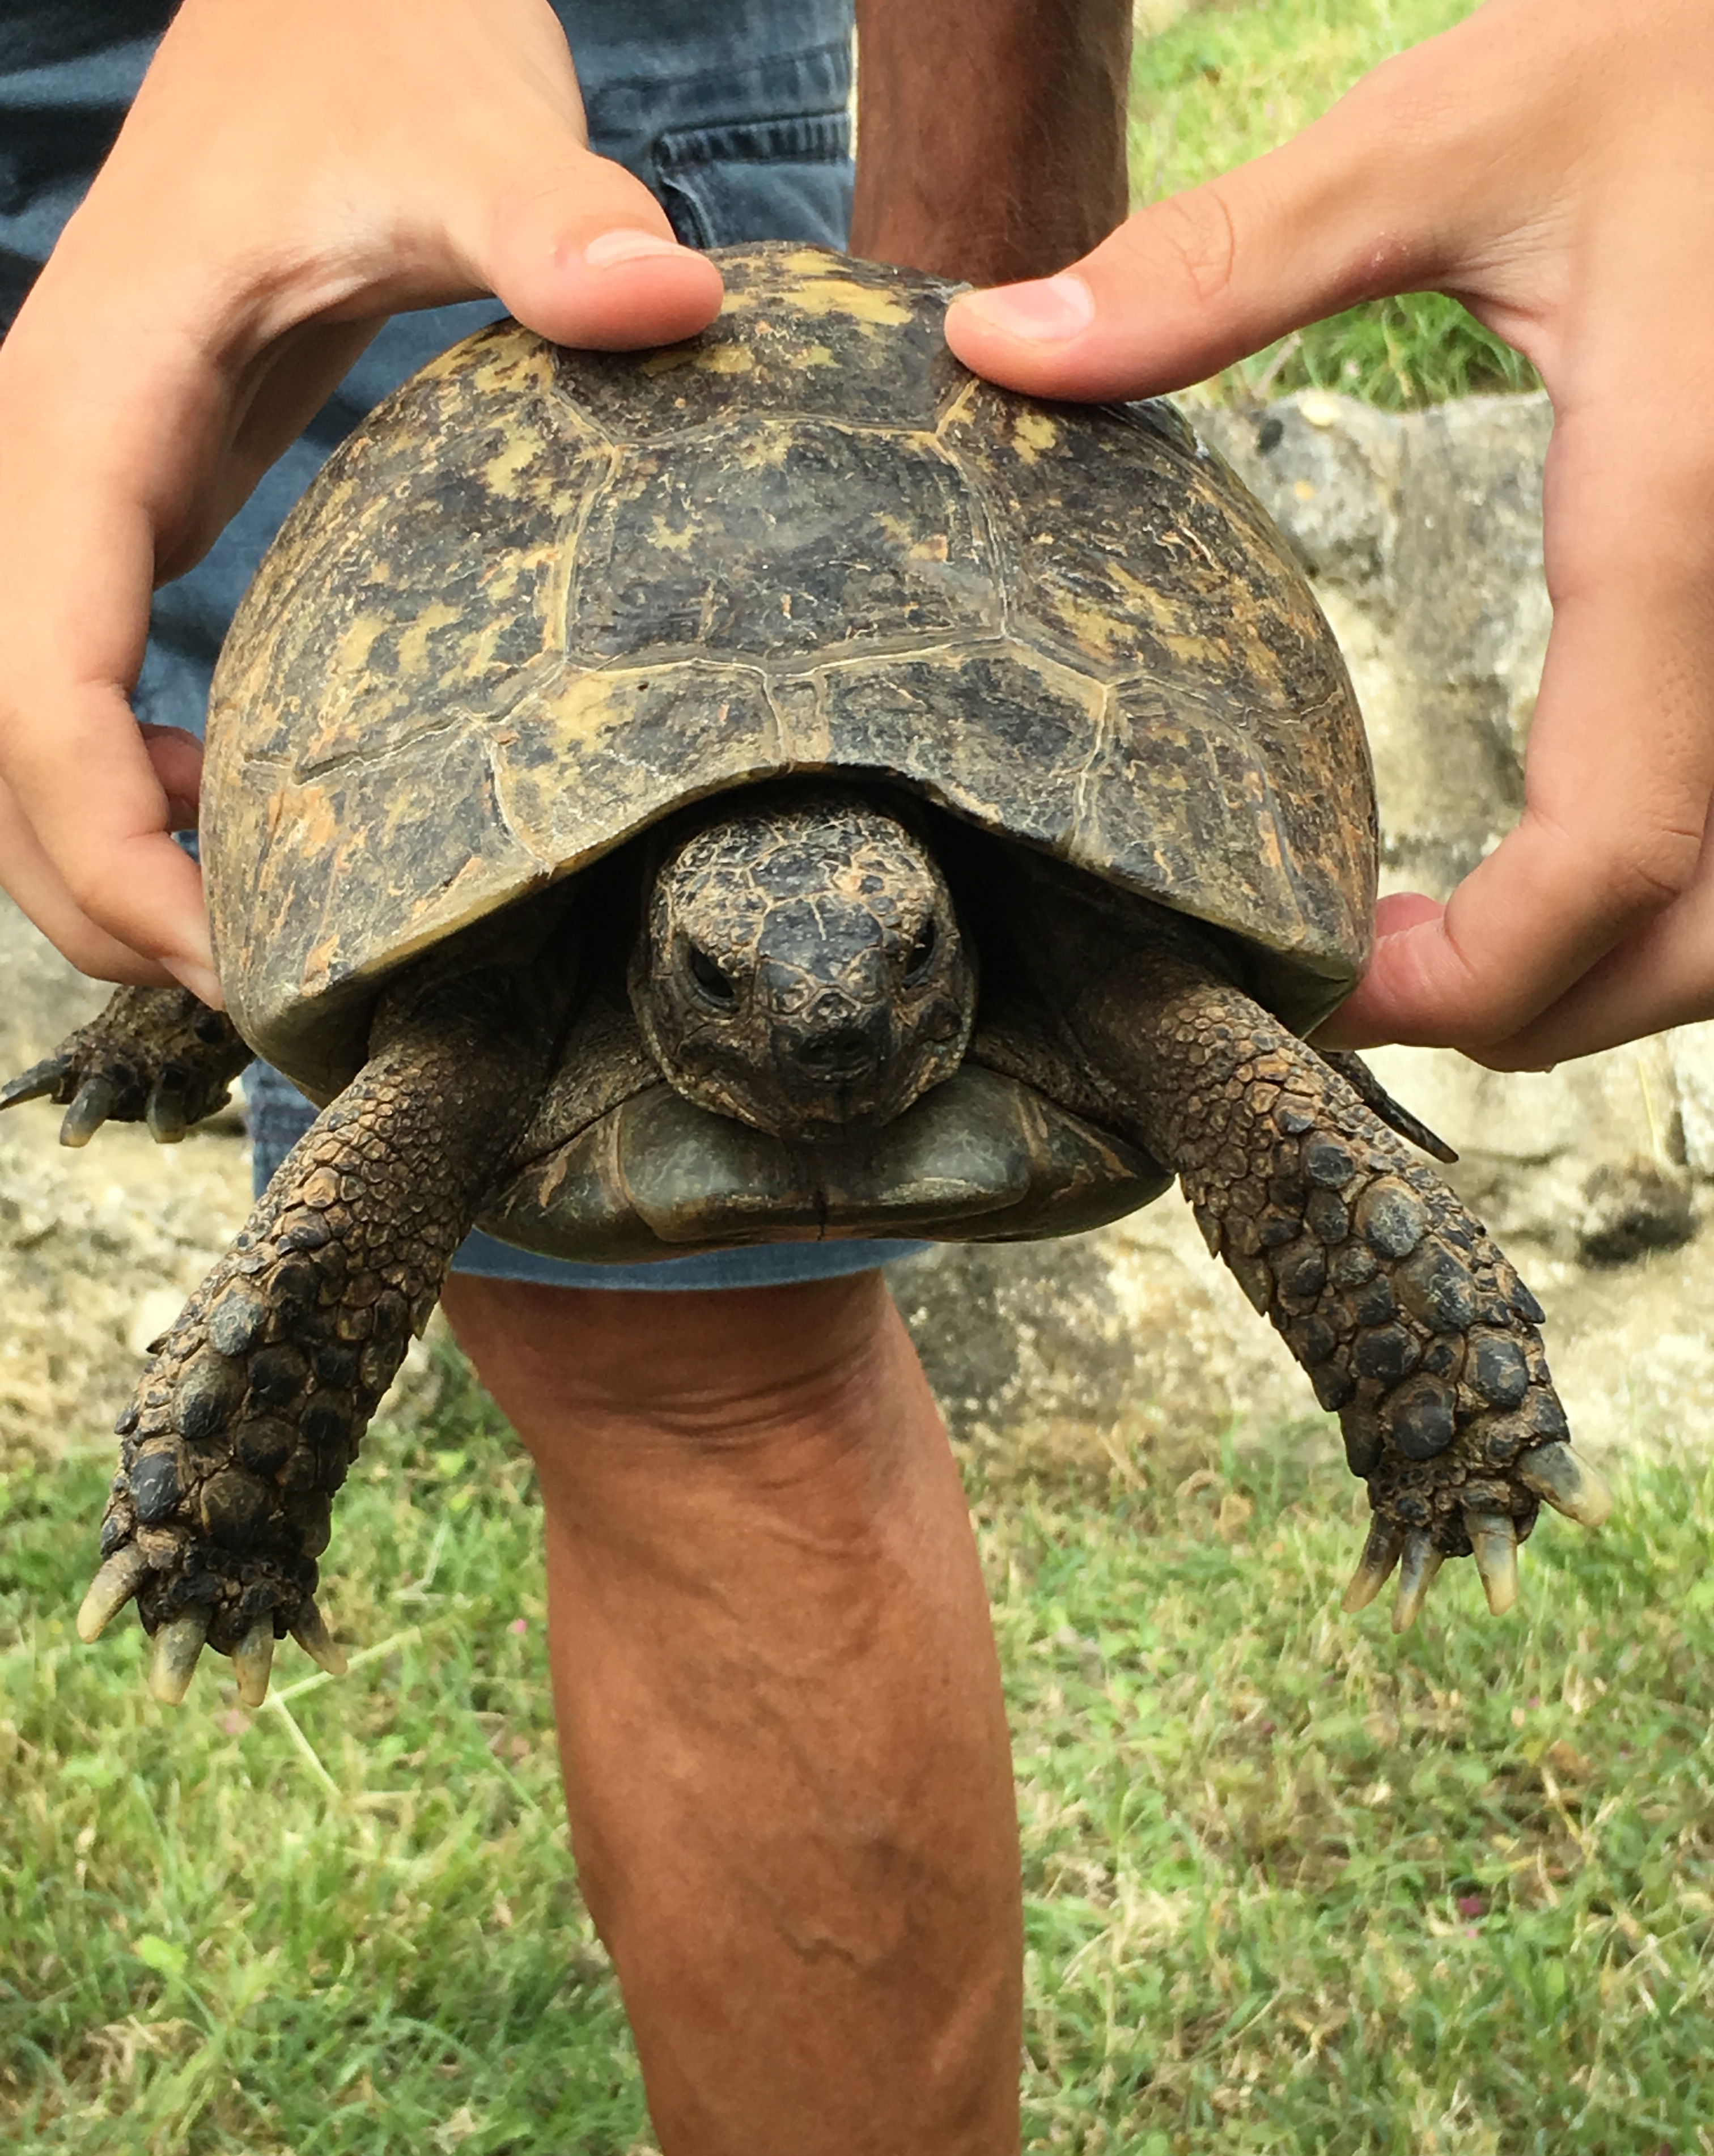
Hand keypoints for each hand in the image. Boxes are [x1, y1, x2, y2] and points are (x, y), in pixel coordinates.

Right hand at [0, 0, 721, 1002]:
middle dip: (104, 900)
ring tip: (254, 937)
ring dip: (103, 863)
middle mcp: (35, 466)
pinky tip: (237, 810)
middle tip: (268, 998)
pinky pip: (64, 693)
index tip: (239, 963)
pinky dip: (125, 791)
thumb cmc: (381, 52)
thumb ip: (550, 218)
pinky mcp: (115, 505)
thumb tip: (667, 300)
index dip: (111, 854)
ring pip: (10, 742)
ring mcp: (62, 492)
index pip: (29, 689)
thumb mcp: (468, 127)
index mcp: (81, 412)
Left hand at [945, 0, 1713, 1068]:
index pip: (1601, 866)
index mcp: (1673, 530)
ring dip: (1611, 966)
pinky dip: (1669, 883)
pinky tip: (1570, 851)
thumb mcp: (1451, 134)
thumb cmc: (1679, 48)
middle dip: (1535, 1009)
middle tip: (1372, 990)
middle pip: (1694, 941)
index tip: (1328, 991)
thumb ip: (1225, 260)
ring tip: (1459, 946)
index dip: (1464, 987)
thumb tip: (1001, 345)